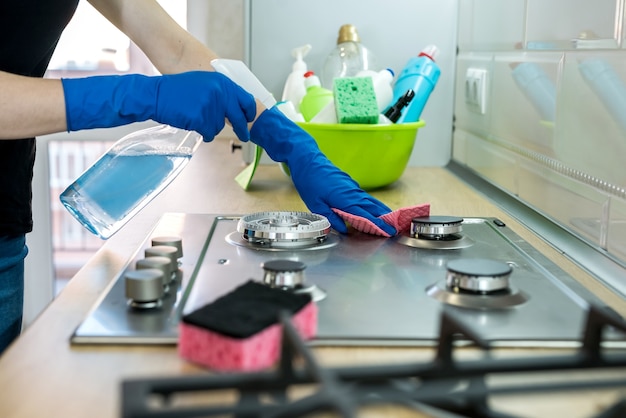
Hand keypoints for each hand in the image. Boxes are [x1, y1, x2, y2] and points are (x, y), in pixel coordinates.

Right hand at [62, 71, 256, 141]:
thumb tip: (237, 108)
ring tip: (196, 117)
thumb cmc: (177, 90)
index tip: (249, 120)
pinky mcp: (201, 118)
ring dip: (211, 127)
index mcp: (222, 82)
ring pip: (220, 127)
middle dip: (242, 130)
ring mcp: (211, 106)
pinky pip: (209, 133)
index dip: (249, 113)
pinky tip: (192, 123)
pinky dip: (202, 132)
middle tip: (244, 137)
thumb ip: (221, 93)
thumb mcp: (204, 83)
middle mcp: (220, 92)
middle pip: (238, 118)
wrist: (156, 95)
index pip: (246, 100)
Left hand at [249, 107, 395, 234]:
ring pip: (370, 201)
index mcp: (345, 199)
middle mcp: (352, 192)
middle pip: (373, 207)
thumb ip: (330, 217)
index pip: (365, 215)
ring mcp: (352, 187)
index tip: (388, 232)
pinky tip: (374, 209)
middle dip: (385, 219)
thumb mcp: (314, 204)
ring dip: (381, 211)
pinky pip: (365, 196)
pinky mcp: (350, 184)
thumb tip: (343, 229)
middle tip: (395, 229)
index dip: (378, 224)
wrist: (307, 159)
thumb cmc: (309, 181)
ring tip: (390, 221)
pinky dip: (372, 204)